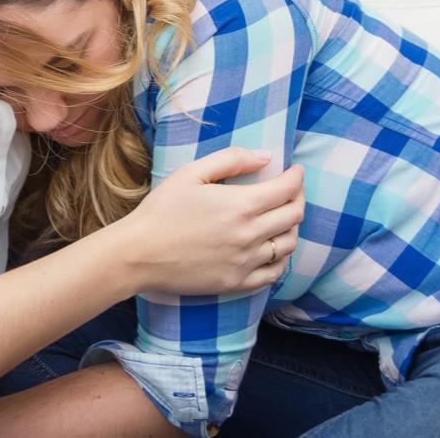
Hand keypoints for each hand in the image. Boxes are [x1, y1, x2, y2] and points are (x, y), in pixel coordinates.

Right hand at [116, 147, 304, 294]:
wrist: (140, 254)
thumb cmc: (162, 209)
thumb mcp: (192, 173)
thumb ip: (231, 160)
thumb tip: (265, 157)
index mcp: (240, 205)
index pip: (286, 189)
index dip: (296, 177)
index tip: (296, 169)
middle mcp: (249, 235)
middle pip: (293, 216)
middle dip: (298, 197)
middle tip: (292, 189)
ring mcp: (245, 262)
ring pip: (288, 245)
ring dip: (292, 227)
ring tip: (283, 217)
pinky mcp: (237, 283)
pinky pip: (274, 273)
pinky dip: (281, 258)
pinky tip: (273, 248)